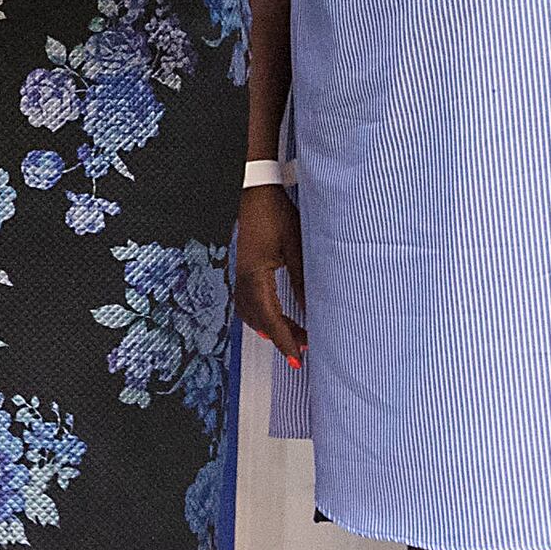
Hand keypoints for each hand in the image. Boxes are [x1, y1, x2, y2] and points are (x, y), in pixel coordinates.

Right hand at [233, 183, 307, 364]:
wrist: (254, 190)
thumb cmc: (272, 212)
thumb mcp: (295, 247)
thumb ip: (303, 280)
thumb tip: (311, 308)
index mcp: (256, 276)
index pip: (271, 319)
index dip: (285, 341)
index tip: (296, 358)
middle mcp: (243, 279)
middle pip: (259, 320)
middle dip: (281, 337)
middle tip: (303, 347)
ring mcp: (239, 273)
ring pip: (251, 313)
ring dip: (271, 326)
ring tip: (293, 334)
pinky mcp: (242, 268)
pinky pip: (247, 301)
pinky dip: (262, 314)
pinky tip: (274, 315)